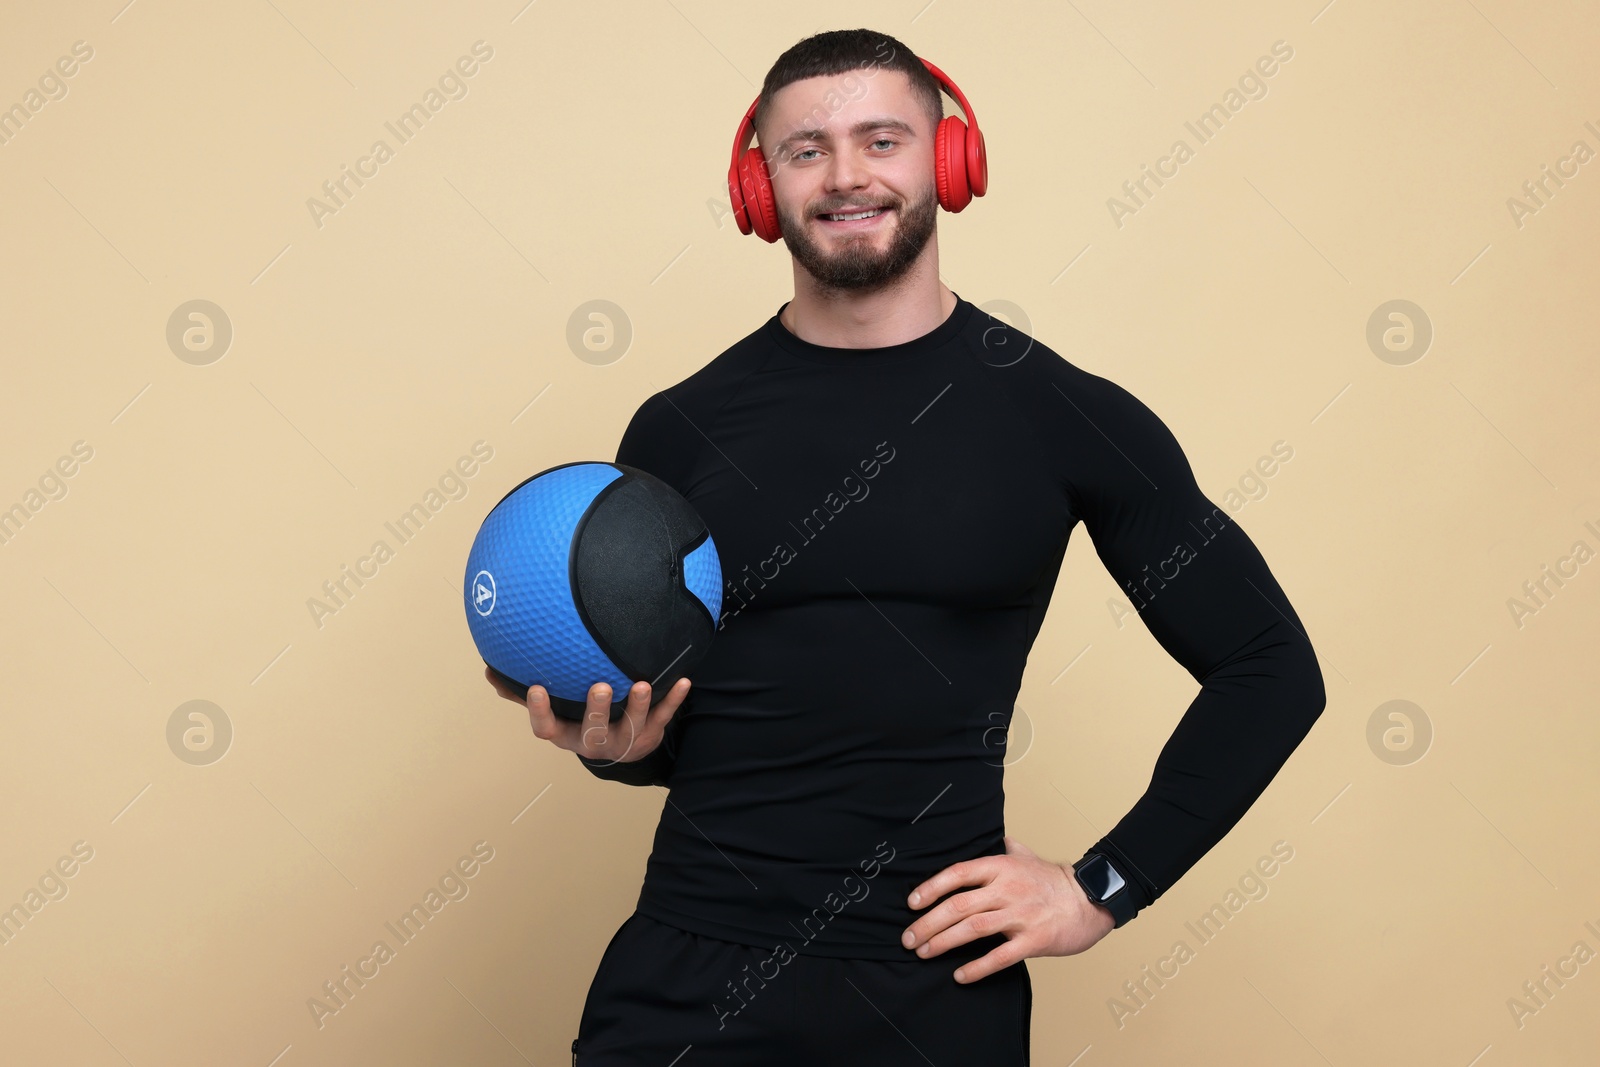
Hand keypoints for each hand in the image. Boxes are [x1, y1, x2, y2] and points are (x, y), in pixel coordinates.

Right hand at [484, 668, 689, 766]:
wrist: (620, 749)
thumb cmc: (579, 720)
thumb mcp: (553, 713)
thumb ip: (522, 694)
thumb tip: (491, 672)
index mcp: (566, 735)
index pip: (547, 729)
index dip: (540, 712)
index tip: (536, 688)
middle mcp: (594, 742)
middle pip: (593, 731)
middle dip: (596, 710)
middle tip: (598, 687)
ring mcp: (625, 740)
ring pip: (632, 725)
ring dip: (638, 704)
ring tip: (642, 684)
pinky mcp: (651, 734)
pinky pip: (664, 717)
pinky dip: (673, 700)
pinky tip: (683, 681)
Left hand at [902, 834, 1116, 982]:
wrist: (1091, 900)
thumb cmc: (1055, 881)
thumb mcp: (1027, 856)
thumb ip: (1007, 848)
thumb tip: (995, 838)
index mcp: (1001, 867)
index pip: (957, 873)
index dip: (931, 888)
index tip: (912, 903)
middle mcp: (1007, 889)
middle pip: (958, 905)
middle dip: (928, 923)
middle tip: (909, 939)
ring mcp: (1020, 915)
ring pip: (973, 929)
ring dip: (943, 942)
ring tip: (924, 953)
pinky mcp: (1034, 940)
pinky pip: (1000, 956)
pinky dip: (977, 967)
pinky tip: (960, 975)